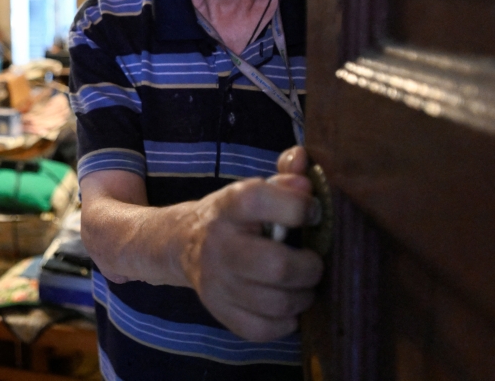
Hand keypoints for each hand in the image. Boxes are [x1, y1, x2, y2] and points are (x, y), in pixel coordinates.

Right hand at [178, 168, 322, 341]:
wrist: (181, 243)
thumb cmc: (233, 216)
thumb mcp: (253, 190)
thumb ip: (285, 175)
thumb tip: (303, 165)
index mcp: (229, 206)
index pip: (260, 201)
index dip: (298, 207)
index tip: (312, 213)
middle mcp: (219, 244)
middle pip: (276, 266)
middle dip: (309, 267)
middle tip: (312, 262)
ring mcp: (216, 282)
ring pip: (276, 303)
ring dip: (302, 296)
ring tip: (302, 284)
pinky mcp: (218, 310)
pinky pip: (263, 329)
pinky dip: (284, 322)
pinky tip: (285, 306)